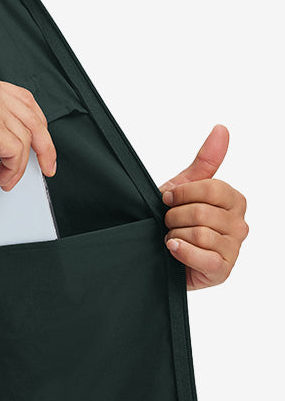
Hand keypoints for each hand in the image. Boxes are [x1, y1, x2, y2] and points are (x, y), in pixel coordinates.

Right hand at [0, 71, 55, 189]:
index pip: (21, 100)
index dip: (32, 121)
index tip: (35, 138)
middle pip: (35, 117)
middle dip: (44, 145)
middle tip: (45, 164)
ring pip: (29, 138)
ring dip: (22, 165)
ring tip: (10, 179)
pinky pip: (16, 153)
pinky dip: (13, 170)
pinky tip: (3, 178)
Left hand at [159, 125, 247, 290]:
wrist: (161, 252)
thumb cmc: (177, 219)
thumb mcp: (187, 187)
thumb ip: (206, 160)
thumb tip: (222, 129)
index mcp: (234, 201)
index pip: (211, 189)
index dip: (182, 193)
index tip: (167, 197)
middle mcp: (239, 225)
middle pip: (202, 212)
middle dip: (174, 216)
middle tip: (168, 221)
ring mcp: (233, 249)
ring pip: (199, 233)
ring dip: (175, 234)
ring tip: (172, 237)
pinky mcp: (222, 270)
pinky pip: (203, 257)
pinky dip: (181, 251)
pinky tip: (173, 248)